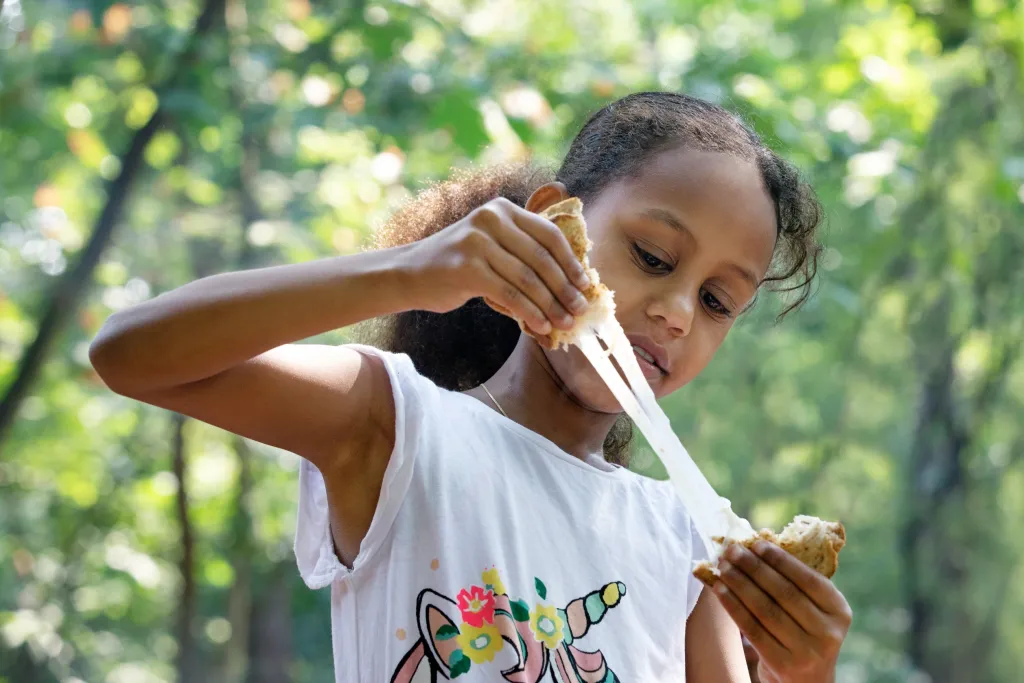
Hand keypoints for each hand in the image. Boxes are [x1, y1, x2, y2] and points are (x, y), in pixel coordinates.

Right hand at [406, 197, 590, 334]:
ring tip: (564, 323)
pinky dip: (530, 313)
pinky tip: (541, 326)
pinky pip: (509, 295)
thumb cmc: (457, 265)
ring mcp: (477, 242)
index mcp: (503, 209)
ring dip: (551, 305)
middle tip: (579, 309)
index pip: (548, 234)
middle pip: (541, 258)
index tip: (585, 284)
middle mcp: (491, 219)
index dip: (571, 261)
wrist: (410, 274)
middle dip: (565, 288)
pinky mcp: (467, 268)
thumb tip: (569, 284)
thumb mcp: (490, 246)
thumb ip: (522, 253)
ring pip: (528, 279)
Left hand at [700, 541, 852, 682]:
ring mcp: (806, 652)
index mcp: (839, 611)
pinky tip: (719, 590)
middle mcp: (827, 633)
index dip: (780, 560)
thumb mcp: (812, 610)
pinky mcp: (783, 665)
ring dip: (739, 584)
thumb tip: (754, 546)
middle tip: (732, 550)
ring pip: (765, 609)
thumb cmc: (804, 633)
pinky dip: (733, 606)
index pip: (807, 579)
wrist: (808, 682)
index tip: (756, 543)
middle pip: (783, 593)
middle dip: (754, 567)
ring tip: (722, 567)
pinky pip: (752, 628)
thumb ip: (794, 583)